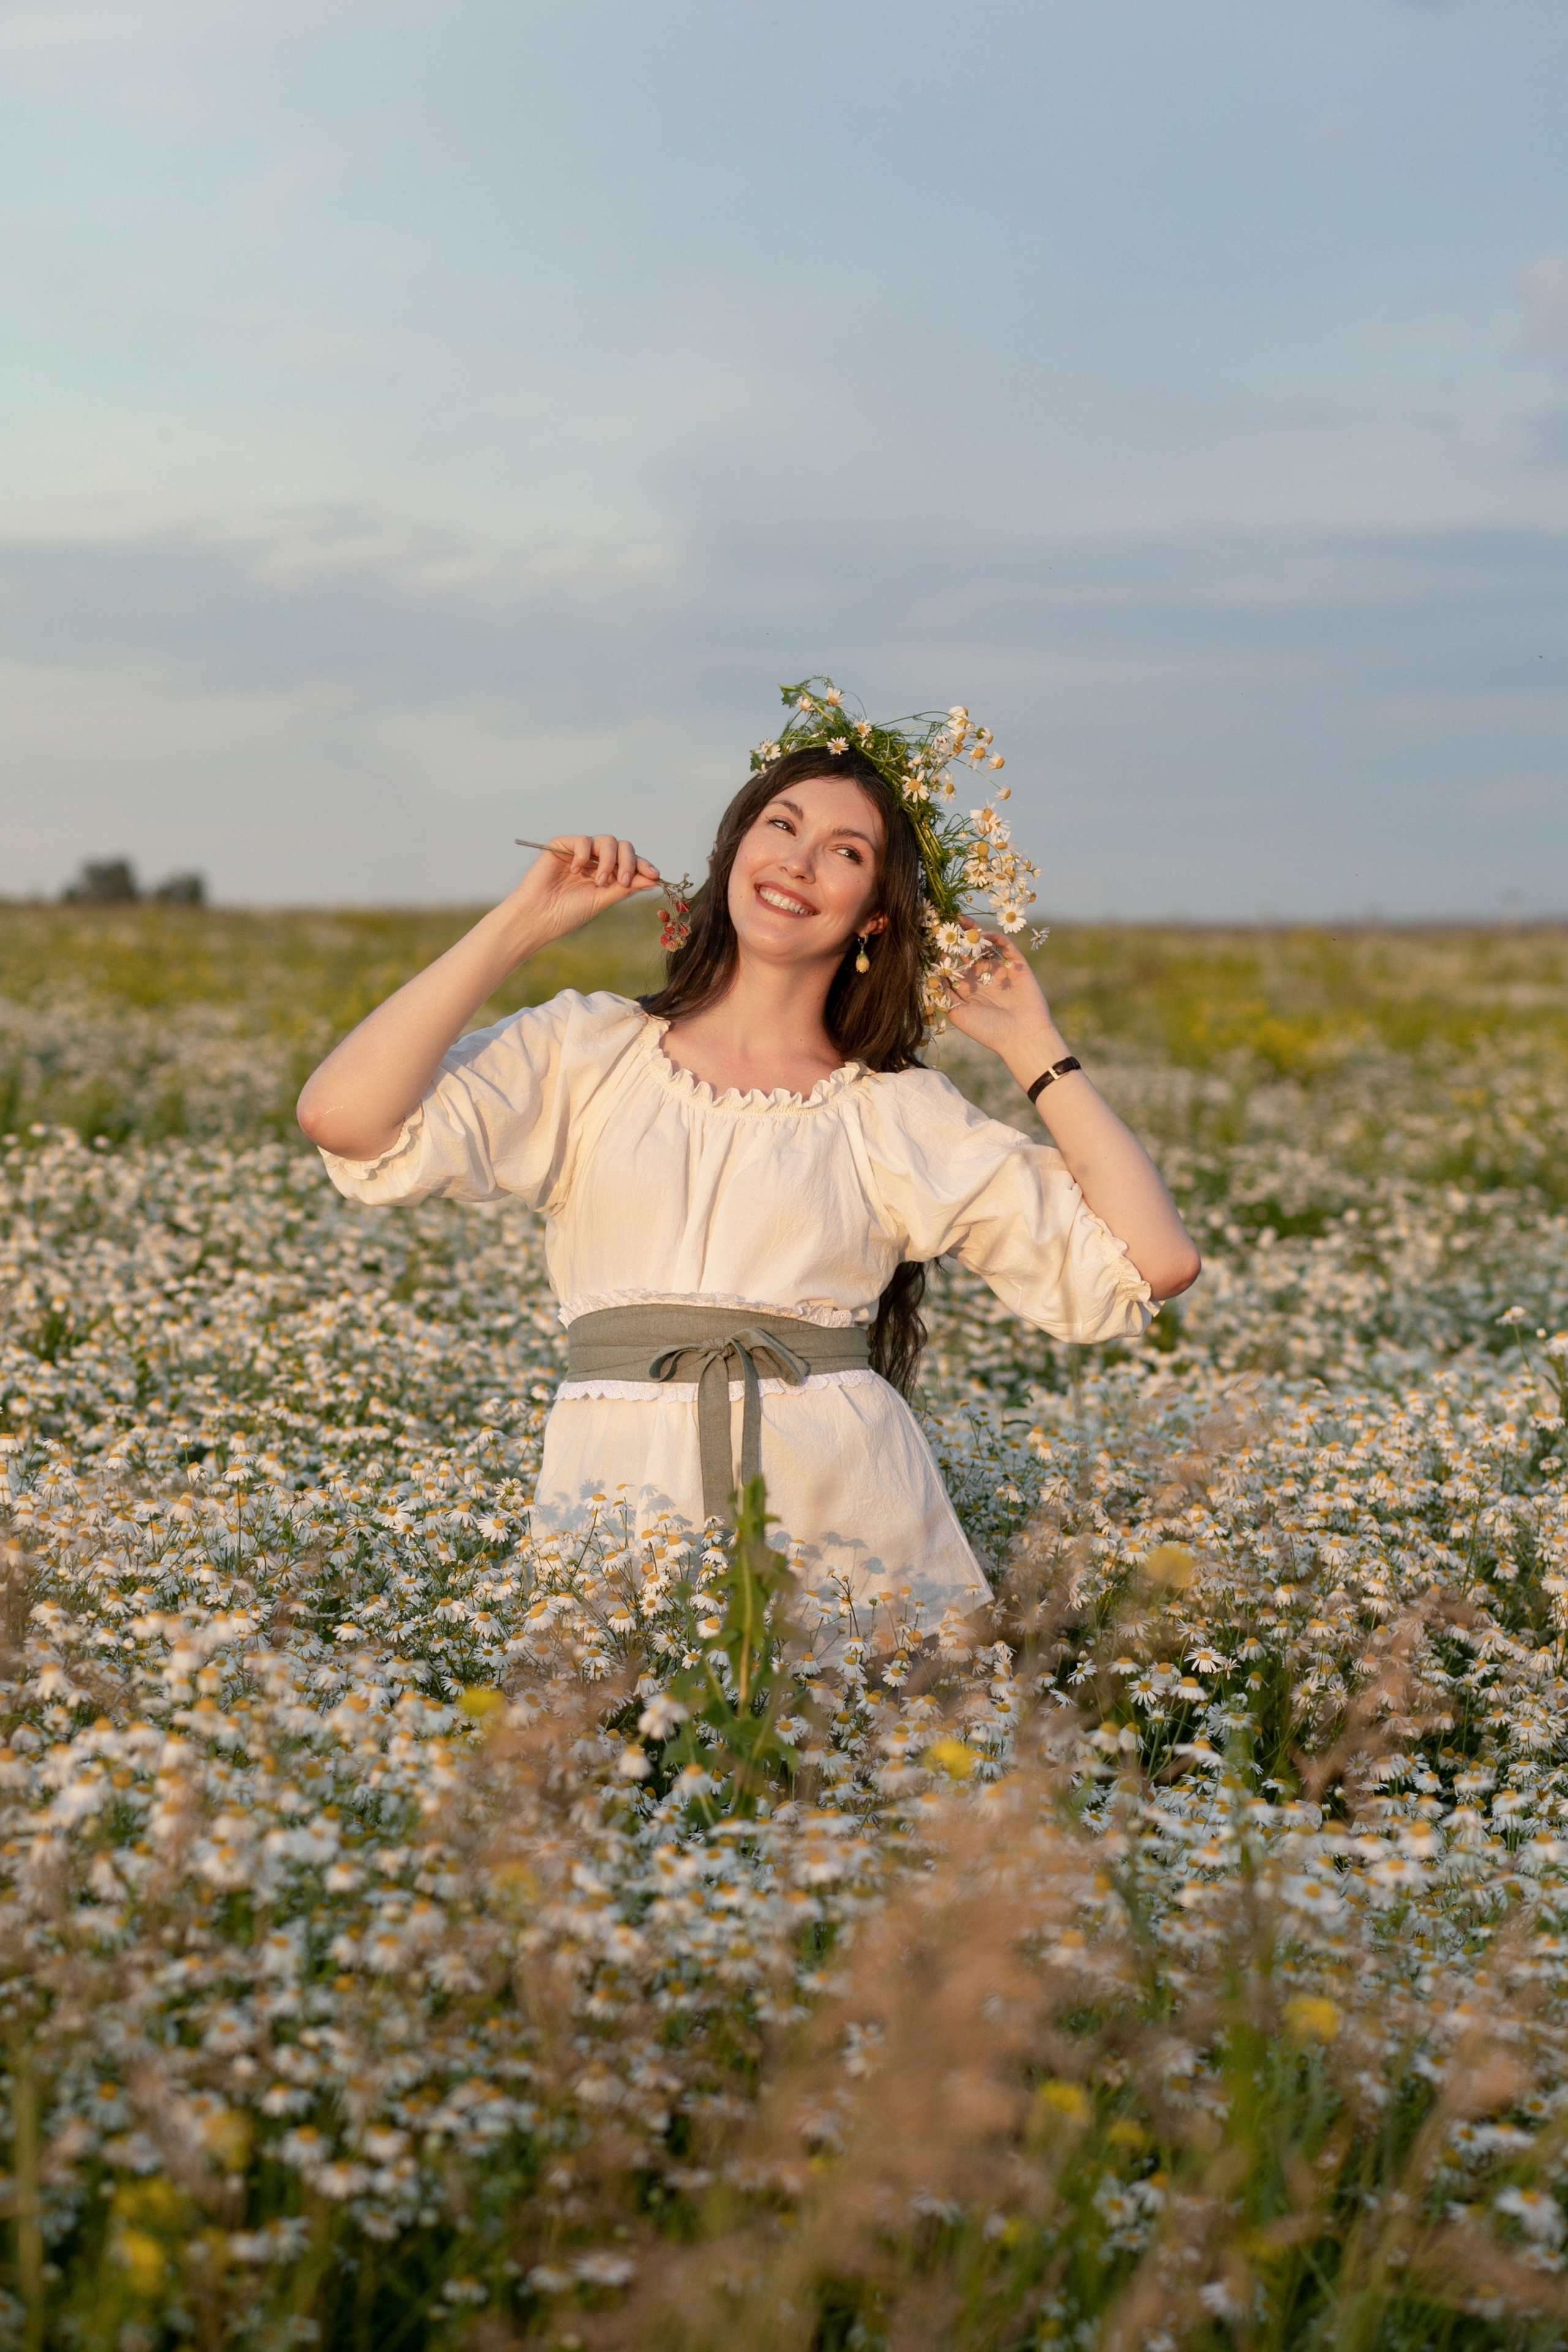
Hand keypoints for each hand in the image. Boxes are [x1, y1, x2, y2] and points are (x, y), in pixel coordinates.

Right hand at [508, 835, 661, 944]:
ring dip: (608, 861)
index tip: (654, 875)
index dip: (643, 866)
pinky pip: (584, 841)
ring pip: (607, 841)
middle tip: (622, 880)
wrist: (538, 916)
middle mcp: (595, 861)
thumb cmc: (567, 913)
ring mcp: (580, 852)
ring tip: (598, 882)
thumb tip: (653, 880)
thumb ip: (625, 887)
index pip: (630, 863)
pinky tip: (576, 871)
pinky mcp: (562, 845)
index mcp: (607, 874)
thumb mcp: (602, 900)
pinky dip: (585, 855)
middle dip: (628, 862)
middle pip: (623, 847)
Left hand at [944, 932, 1066, 1084]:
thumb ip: (944, 993)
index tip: (930, 938)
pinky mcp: (1017, 965)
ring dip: (973, 932)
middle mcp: (982, 976)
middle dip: (956, 937)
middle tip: (944, 921)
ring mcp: (999, 969)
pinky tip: (984, 934)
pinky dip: (995, 937)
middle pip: (966, 950)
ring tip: (961, 920)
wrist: (1021, 1037)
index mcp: (967, 987)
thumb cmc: (988, 1030)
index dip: (942, 951)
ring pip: (984, 944)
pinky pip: (1006, 945)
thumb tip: (931, 973)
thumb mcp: (958, 1013)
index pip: (952, 963)